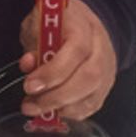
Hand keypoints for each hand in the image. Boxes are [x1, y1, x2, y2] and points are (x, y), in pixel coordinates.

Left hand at [18, 0, 116, 121]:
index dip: (53, 72)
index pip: (76, 50)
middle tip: (31, 104)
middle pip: (89, 77)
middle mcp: (101, 49)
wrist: (82, 23)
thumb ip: (34, 44)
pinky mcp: (106, 86)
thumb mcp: (40, 24)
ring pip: (92, 96)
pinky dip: (70, 112)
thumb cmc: (58, 24)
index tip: (30, 85)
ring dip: (61, 108)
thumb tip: (28, 65)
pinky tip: (54, 111)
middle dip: (56, 97)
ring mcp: (107, 69)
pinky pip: (92, 105)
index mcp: (84, 26)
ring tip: (37, 109)